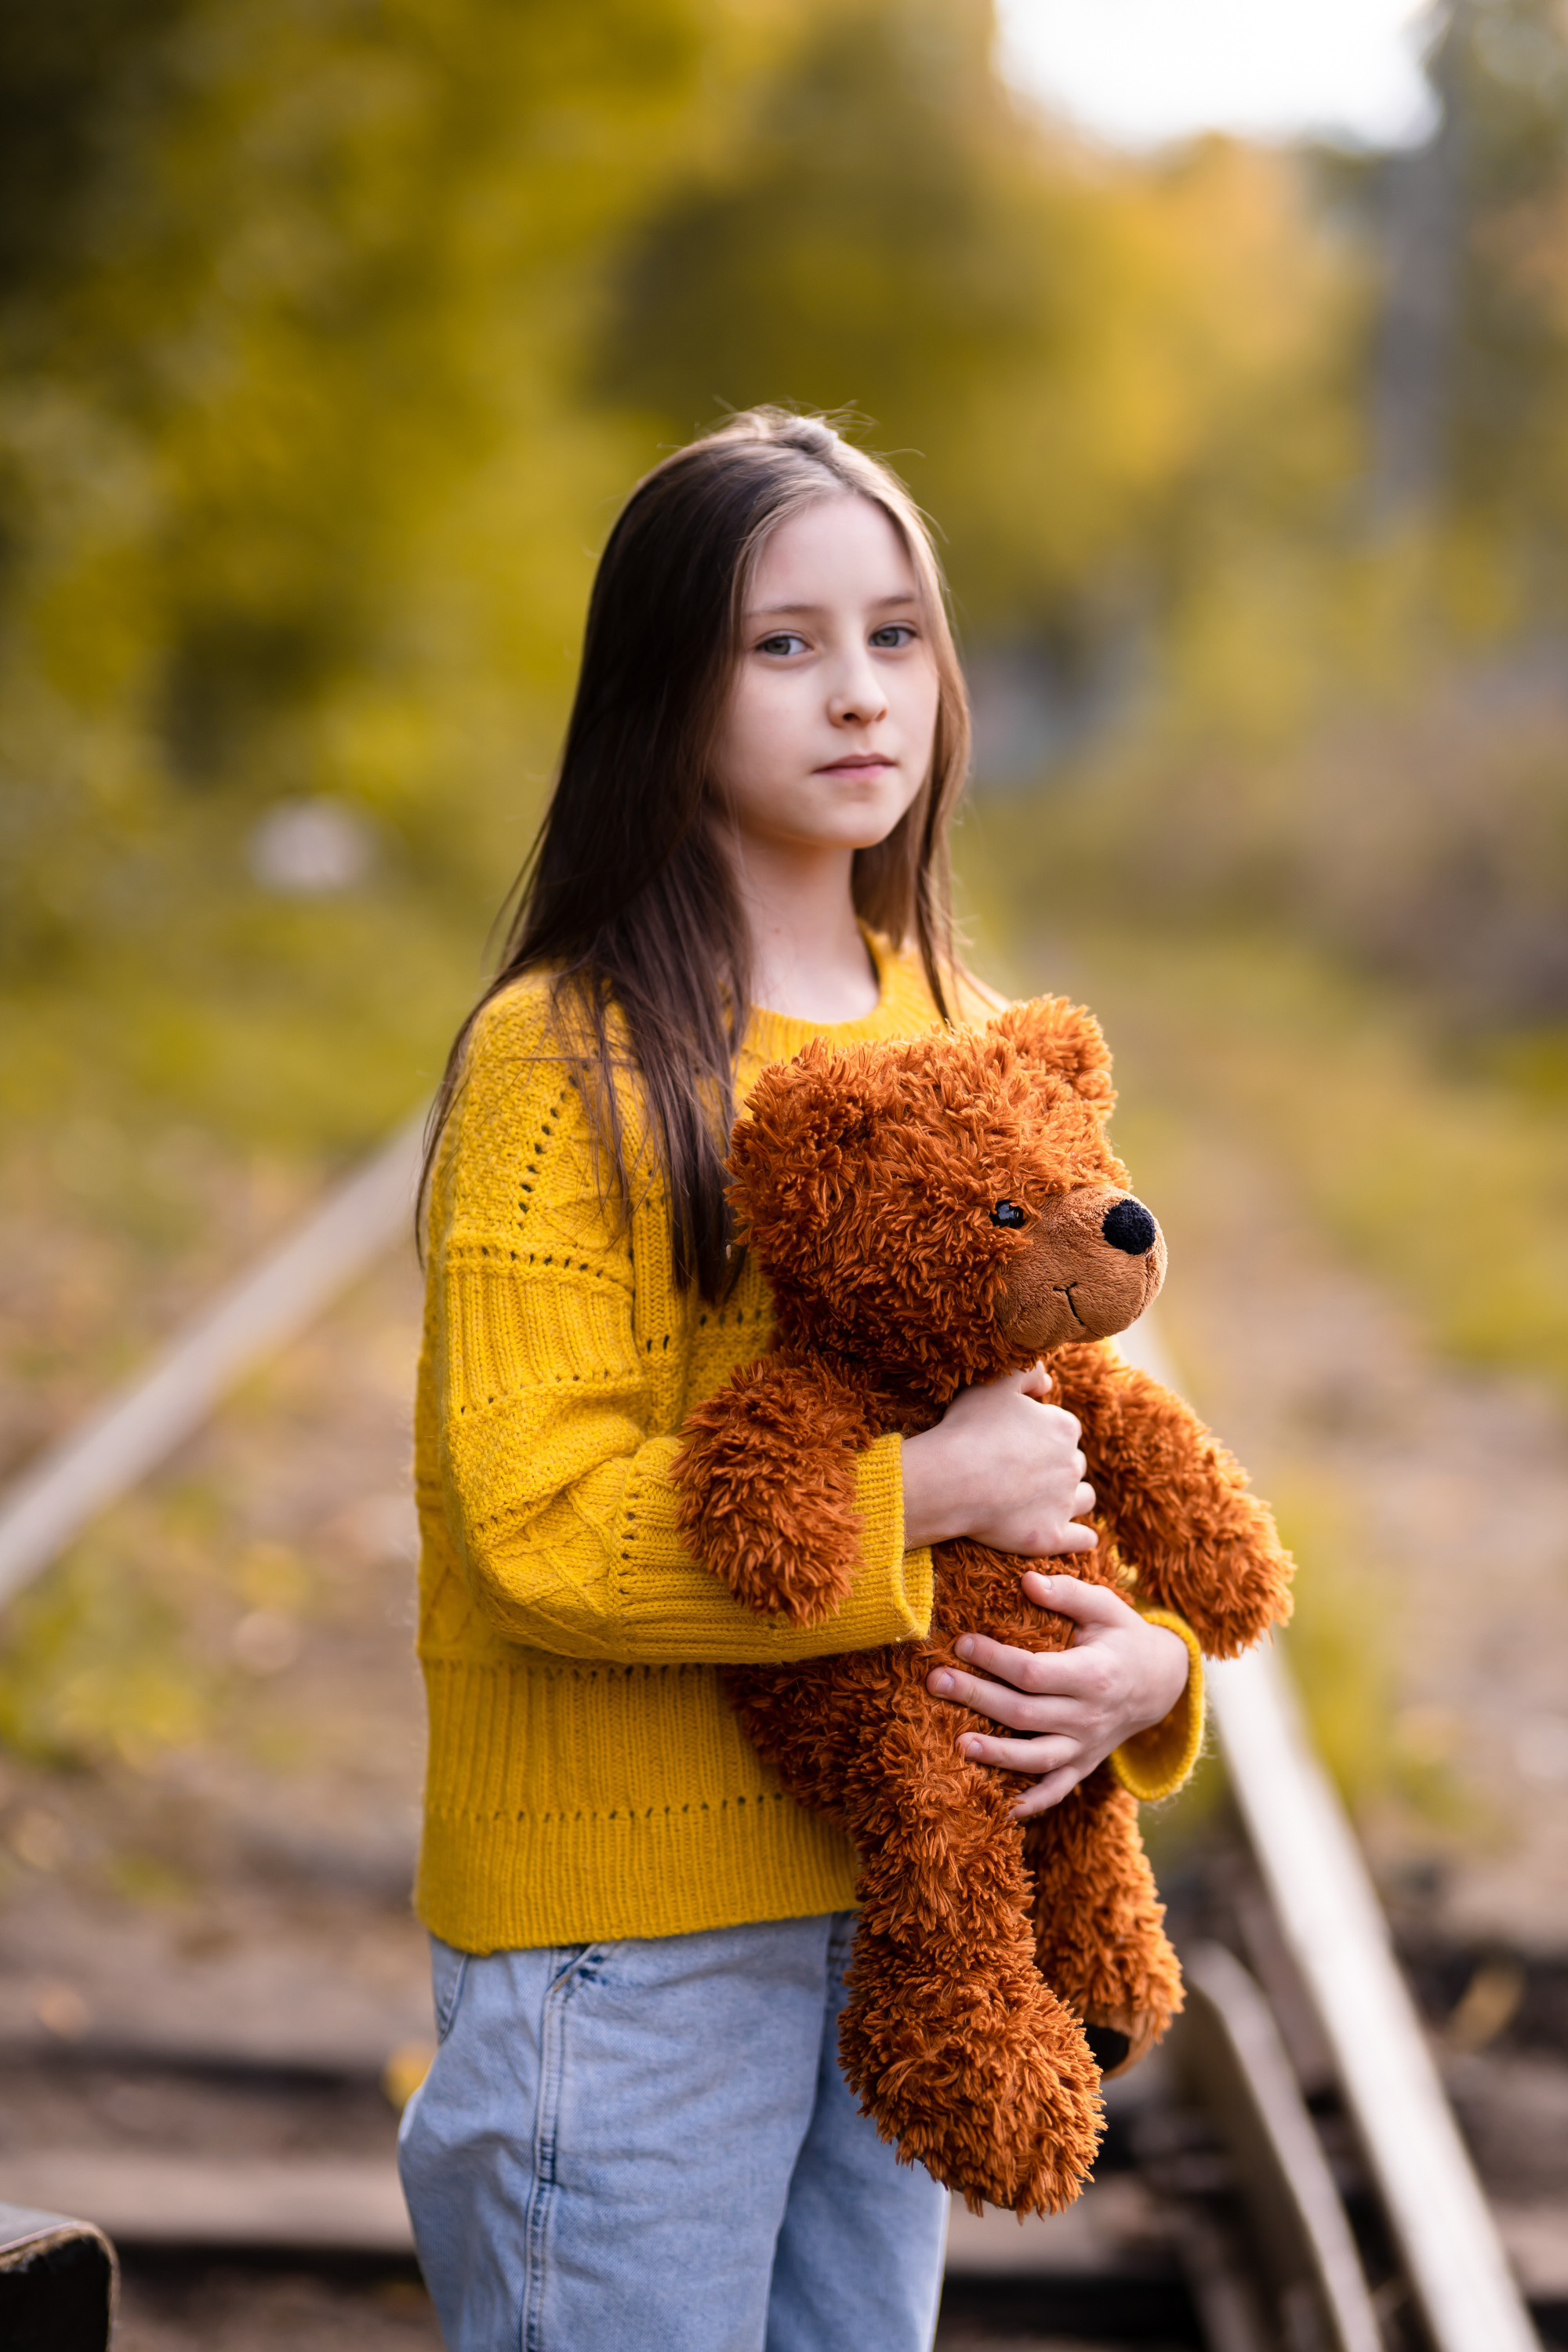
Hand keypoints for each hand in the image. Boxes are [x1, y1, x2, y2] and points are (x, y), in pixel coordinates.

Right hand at [901, 1364, 1096, 1556]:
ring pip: (1083, 1499)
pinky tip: (1078, 1538)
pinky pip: (1083, 1539)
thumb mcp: (995, 1383)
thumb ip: (1028, 1372)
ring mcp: (1064, 1504)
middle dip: (1056, 1466)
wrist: (951, 1480)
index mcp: (1063, 1428)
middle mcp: (1072, 1465)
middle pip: (1073, 1464)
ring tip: (1049, 1500)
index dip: (1041, 1435)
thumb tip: (1049, 1382)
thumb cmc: (968, 1429)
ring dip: (1073, 1498)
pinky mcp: (1051, 1536)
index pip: (1064, 1430)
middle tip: (1023, 1471)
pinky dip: (1082, 1537)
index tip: (1018, 1441)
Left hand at [926, 1572, 1190, 1819]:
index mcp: (1094, 1675)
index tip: (961, 1642)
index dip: (995, 1660)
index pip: (1034, 1672)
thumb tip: (1026, 1581)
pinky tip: (999, 1809)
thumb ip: (1068, 1592)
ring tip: (956, 1744)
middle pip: (1024, 1713)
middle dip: (976, 1697)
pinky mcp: (1084, 1765)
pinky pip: (1055, 1790)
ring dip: (995, 1755)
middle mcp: (1090, 1717)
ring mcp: (1087, 1747)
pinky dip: (1030, 1803)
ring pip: (1036, 1758)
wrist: (1161, 1683)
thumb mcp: (1106, 1607)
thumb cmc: (1123, 1637)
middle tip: (935, 1681)